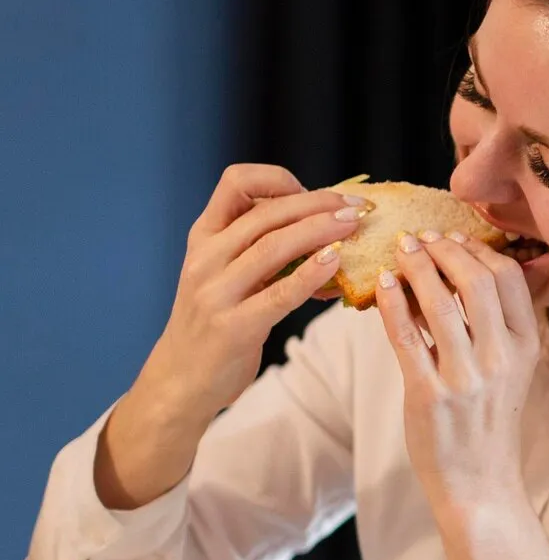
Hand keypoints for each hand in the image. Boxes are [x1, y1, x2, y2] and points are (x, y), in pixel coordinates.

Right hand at [97, 166, 362, 508]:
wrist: (180, 381)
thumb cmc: (216, 322)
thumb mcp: (227, 274)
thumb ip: (261, 248)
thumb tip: (324, 223)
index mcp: (205, 238)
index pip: (234, 183)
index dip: (277, 178)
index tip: (312, 190)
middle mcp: (205, 258)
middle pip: (266, 213)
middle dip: (317, 203)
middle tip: (356, 205)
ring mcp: (215, 292)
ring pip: (273, 246)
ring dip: (320, 230)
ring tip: (354, 224)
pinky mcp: (232, 326)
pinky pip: (277, 294)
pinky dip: (310, 274)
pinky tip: (335, 262)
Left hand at [376, 229, 541, 505]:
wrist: (480, 483)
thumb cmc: (489, 422)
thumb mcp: (511, 370)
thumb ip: (495, 326)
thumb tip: (455, 273)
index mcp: (526, 347)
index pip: (509, 278)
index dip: (478, 249)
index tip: (453, 237)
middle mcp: (501, 358)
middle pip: (476, 281)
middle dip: (445, 249)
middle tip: (420, 236)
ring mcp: (465, 378)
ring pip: (440, 302)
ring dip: (416, 267)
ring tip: (401, 251)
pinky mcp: (428, 396)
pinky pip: (406, 337)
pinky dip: (393, 303)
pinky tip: (384, 284)